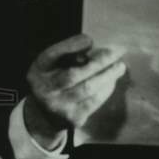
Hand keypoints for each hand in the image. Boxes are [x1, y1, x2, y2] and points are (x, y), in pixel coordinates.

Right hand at [24, 34, 125, 148]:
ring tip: (120, 66)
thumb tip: (92, 46)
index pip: (52, 55)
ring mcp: (59, 106)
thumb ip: (68, 52)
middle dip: (99, 61)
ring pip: (88, 89)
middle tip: (118, 51)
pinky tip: (112, 81)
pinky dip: (106, 89)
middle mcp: (45, 90)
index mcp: (38, 70)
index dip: (71, 46)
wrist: (45, 116)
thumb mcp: (53, 64)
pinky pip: (94, 101)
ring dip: (108, 75)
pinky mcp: (74, 118)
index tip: (90, 39)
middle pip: (74, 75)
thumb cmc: (54, 79)